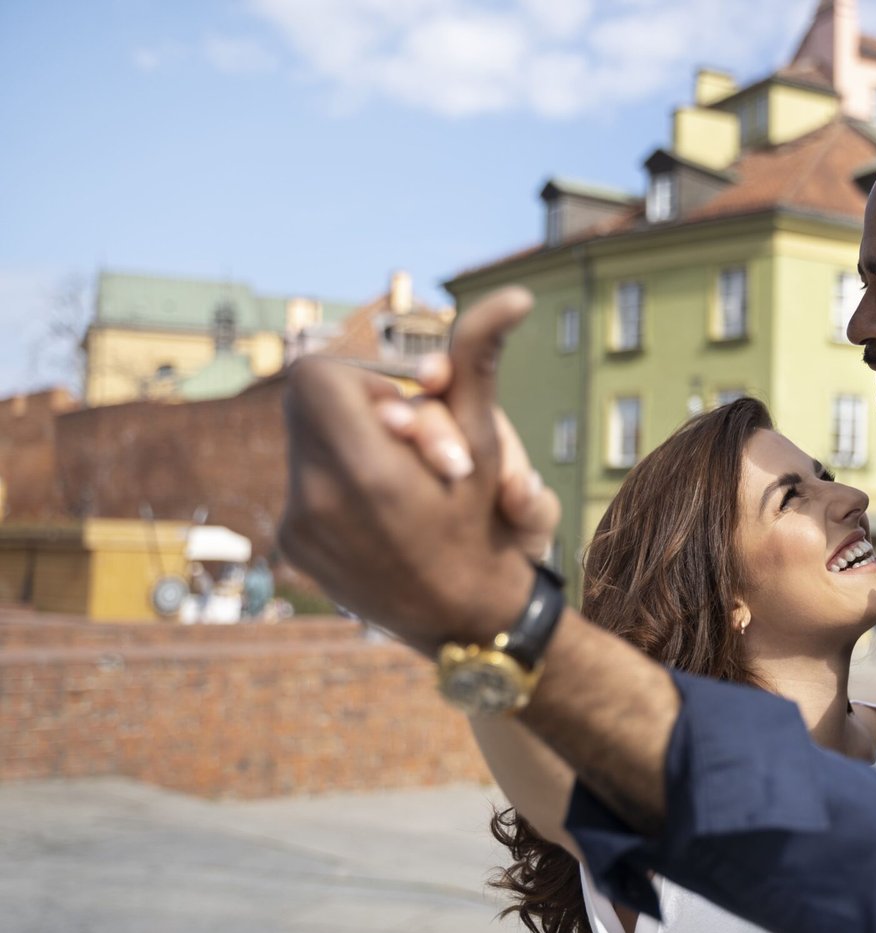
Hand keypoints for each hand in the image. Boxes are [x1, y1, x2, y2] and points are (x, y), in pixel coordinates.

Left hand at [277, 287, 543, 649]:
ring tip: (395, 479)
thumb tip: (514, 295)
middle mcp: (318, 499)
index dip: (360, 379)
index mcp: (366, 468)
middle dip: (353, 410)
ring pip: (302, 445)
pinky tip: (378, 514)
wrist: (469, 625)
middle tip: (401, 438)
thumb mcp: (488, 442)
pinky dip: (335, 487)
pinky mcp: (292, 550)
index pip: (314, 375)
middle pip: (305, 406)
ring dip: (345, 446)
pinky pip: (299, 488)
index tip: (400, 410)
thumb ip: (479, 361)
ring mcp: (299, 528)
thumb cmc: (488, 527)